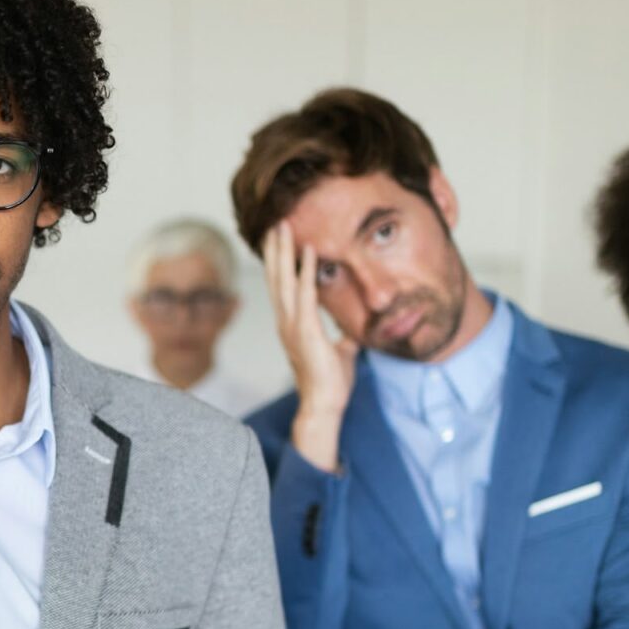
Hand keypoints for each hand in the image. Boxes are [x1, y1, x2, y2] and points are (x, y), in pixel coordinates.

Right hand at [264, 219, 356, 472]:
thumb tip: (353, 331)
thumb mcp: (340, 353)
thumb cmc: (330, 382)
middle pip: (276, 278)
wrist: (325, 405)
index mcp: (292, 326)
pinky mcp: (305, 331)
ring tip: (283, 228)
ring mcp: (292, 326)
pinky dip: (305, 271)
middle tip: (275, 223)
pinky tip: (308, 251)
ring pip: (284, 281)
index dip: (279, 263)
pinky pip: (305, 294)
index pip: (282, 287)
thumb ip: (343, 338)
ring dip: (283, 252)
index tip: (278, 241)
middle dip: (275, 250)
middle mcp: (286, 322)